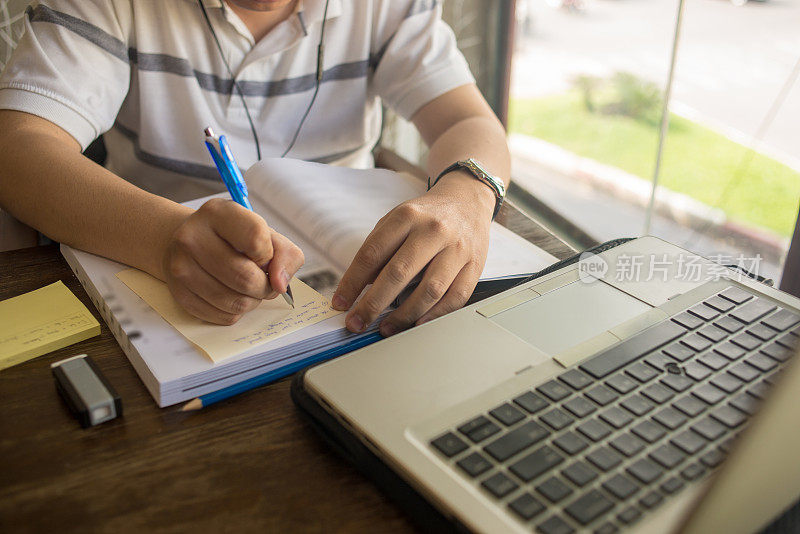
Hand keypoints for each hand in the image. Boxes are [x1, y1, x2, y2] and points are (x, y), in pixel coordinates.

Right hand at [162, 198, 303, 324]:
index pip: (256, 240)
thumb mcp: (267, 234)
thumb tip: (280, 284)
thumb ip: (286, 255)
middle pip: (246, 278)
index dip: (268, 256)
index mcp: (218, 213)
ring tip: (248, 288)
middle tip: (264, 281)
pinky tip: (231, 294)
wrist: (192, 243)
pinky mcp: (179, 294)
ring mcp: (181, 267)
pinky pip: (223, 316)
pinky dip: (236, 311)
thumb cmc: (236, 239)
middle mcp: (192, 237)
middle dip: (265, 287)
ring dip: (252, 301)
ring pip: (236, 303)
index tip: (265, 257)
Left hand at [332, 172, 493, 335]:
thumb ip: (379, 250)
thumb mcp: (397, 220)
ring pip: (429, 290)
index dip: (352, 282)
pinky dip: (435, 316)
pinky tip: (417, 324)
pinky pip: (455, 298)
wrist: (467, 201)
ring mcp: (457, 249)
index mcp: (407, 216)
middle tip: (357, 323)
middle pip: (399, 273)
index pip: (373, 253)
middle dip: (373, 304)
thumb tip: (359, 289)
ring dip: (404, 315)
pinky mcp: (474, 266)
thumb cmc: (427, 216)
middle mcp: (433, 231)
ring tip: (386, 329)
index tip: (341, 303)